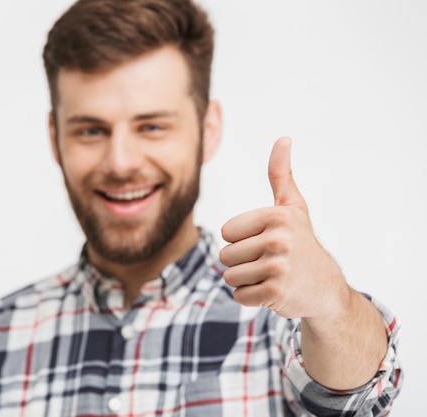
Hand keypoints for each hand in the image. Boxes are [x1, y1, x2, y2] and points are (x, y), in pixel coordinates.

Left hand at [219, 137, 348, 318]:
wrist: (327, 289)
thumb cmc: (302, 244)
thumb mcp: (293, 208)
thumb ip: (281, 175)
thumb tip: (283, 138)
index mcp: (276, 216)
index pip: (226, 232)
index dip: (242, 241)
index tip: (266, 242)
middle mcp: (278, 239)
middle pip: (225, 256)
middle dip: (242, 263)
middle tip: (270, 263)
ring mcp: (278, 267)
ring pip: (230, 277)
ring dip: (246, 281)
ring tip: (271, 276)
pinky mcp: (276, 292)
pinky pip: (240, 296)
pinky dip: (252, 297)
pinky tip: (273, 291)